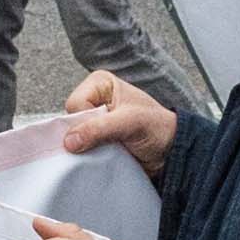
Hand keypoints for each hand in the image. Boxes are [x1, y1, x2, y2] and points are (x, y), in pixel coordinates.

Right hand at [52, 70, 173, 173]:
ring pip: (73, 136)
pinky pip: (80, 148)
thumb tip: (70, 140)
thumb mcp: (130, 123)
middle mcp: (94, 99)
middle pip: (70, 120)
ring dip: (87, 147)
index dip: (84, 121)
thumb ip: (99, 129)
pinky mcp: (96, 138)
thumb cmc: (157, 128)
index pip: (74, 103)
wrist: (170, 152)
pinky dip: (89, 155)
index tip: (104, 130)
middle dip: (84, 135)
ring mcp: (94, 120)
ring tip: (109, 148)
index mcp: (100, 83)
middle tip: (107, 141)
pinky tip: (103, 156)